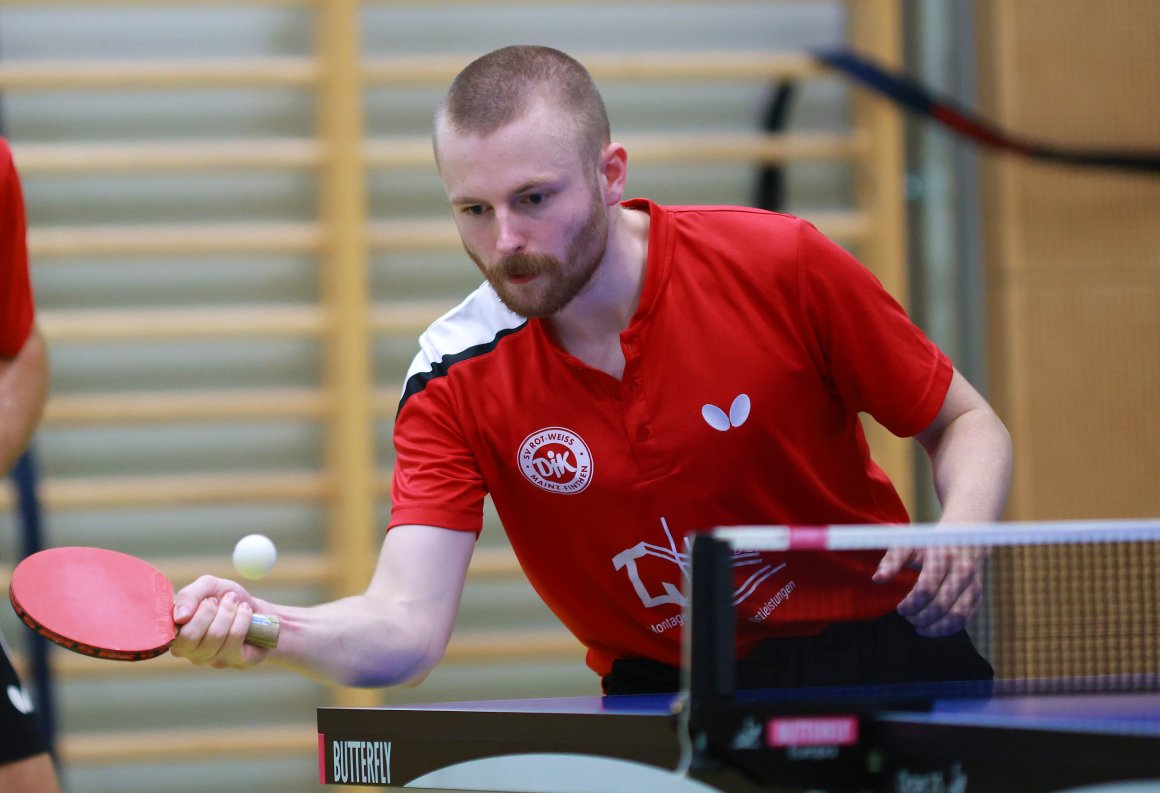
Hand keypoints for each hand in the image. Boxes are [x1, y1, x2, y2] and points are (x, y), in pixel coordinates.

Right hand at [171, 575, 271, 669]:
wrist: (255, 609)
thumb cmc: (225, 598)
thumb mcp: (207, 587)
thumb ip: (188, 596)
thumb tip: (180, 616)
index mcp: (176, 634)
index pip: (171, 631)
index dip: (189, 610)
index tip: (208, 599)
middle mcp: (189, 651)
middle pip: (191, 635)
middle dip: (210, 610)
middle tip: (223, 599)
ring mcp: (211, 659)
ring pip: (215, 635)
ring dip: (229, 611)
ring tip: (235, 603)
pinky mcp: (234, 660)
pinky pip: (234, 637)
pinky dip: (242, 618)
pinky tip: (245, 612)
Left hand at [872, 545, 988, 636]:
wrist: (963, 538)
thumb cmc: (928, 544)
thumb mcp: (908, 545)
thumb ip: (891, 561)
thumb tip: (877, 580)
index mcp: (942, 556)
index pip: (926, 589)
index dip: (911, 604)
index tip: (900, 609)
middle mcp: (962, 570)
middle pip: (940, 605)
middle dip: (920, 617)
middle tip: (908, 618)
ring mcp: (973, 584)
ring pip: (956, 616)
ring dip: (935, 628)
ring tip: (919, 626)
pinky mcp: (977, 596)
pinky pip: (965, 619)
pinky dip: (947, 629)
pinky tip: (932, 628)